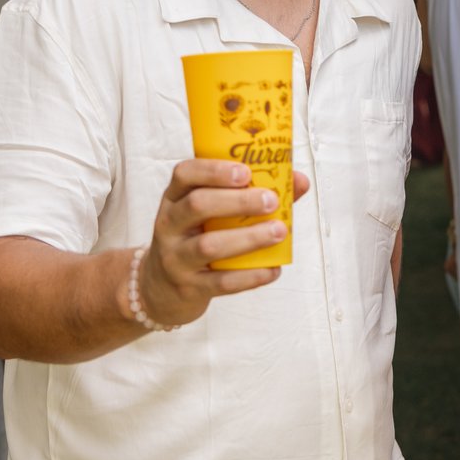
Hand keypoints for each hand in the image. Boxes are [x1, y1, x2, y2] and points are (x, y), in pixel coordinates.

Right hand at [135, 160, 312, 327]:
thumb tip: (300, 181)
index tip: (246, 171)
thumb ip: (254, 194)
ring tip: (279, 232)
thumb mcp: (211, 213)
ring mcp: (175, 258)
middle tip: (271, 201)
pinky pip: (220, 282)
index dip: (214, 170)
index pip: (184, 174)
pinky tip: (273, 269)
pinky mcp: (188, 287)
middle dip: (238, 201)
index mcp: (175, 198)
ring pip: (208, 245)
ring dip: (249, 238)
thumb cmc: (197, 238)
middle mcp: (169, 225)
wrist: (160, 289)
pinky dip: (250, 276)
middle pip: (197, 205)